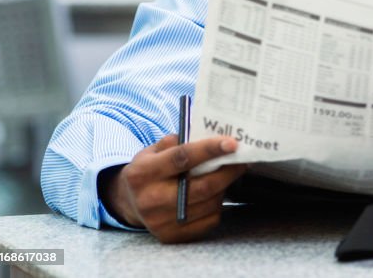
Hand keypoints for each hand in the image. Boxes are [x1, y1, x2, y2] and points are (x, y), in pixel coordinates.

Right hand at [100, 135, 245, 242]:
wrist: (130, 203)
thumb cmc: (148, 171)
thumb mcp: (152, 150)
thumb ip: (177, 141)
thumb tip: (209, 136)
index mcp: (143, 173)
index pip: (182, 158)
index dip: (209, 149)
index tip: (232, 143)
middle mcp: (150, 200)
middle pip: (201, 186)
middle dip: (228, 171)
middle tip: (242, 159)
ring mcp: (160, 222)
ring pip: (209, 203)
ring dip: (225, 187)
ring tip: (230, 173)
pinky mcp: (172, 236)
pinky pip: (209, 220)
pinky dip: (218, 204)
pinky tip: (217, 193)